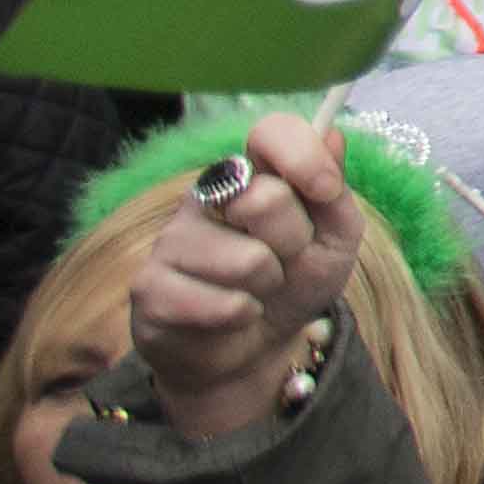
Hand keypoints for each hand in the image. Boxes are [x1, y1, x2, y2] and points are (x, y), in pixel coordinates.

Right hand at [127, 115, 367, 434]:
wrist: (250, 351)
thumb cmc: (292, 285)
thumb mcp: (333, 241)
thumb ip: (334, 194)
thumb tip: (334, 136)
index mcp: (253, 175)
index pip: (270, 132)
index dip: (303, 156)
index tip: (326, 190)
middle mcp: (206, 197)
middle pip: (267, 199)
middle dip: (294, 243)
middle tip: (282, 261)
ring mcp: (172, 239)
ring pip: (249, 259)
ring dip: (267, 286)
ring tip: (253, 291)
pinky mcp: (150, 287)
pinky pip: (224, 304)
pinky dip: (243, 317)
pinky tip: (230, 317)